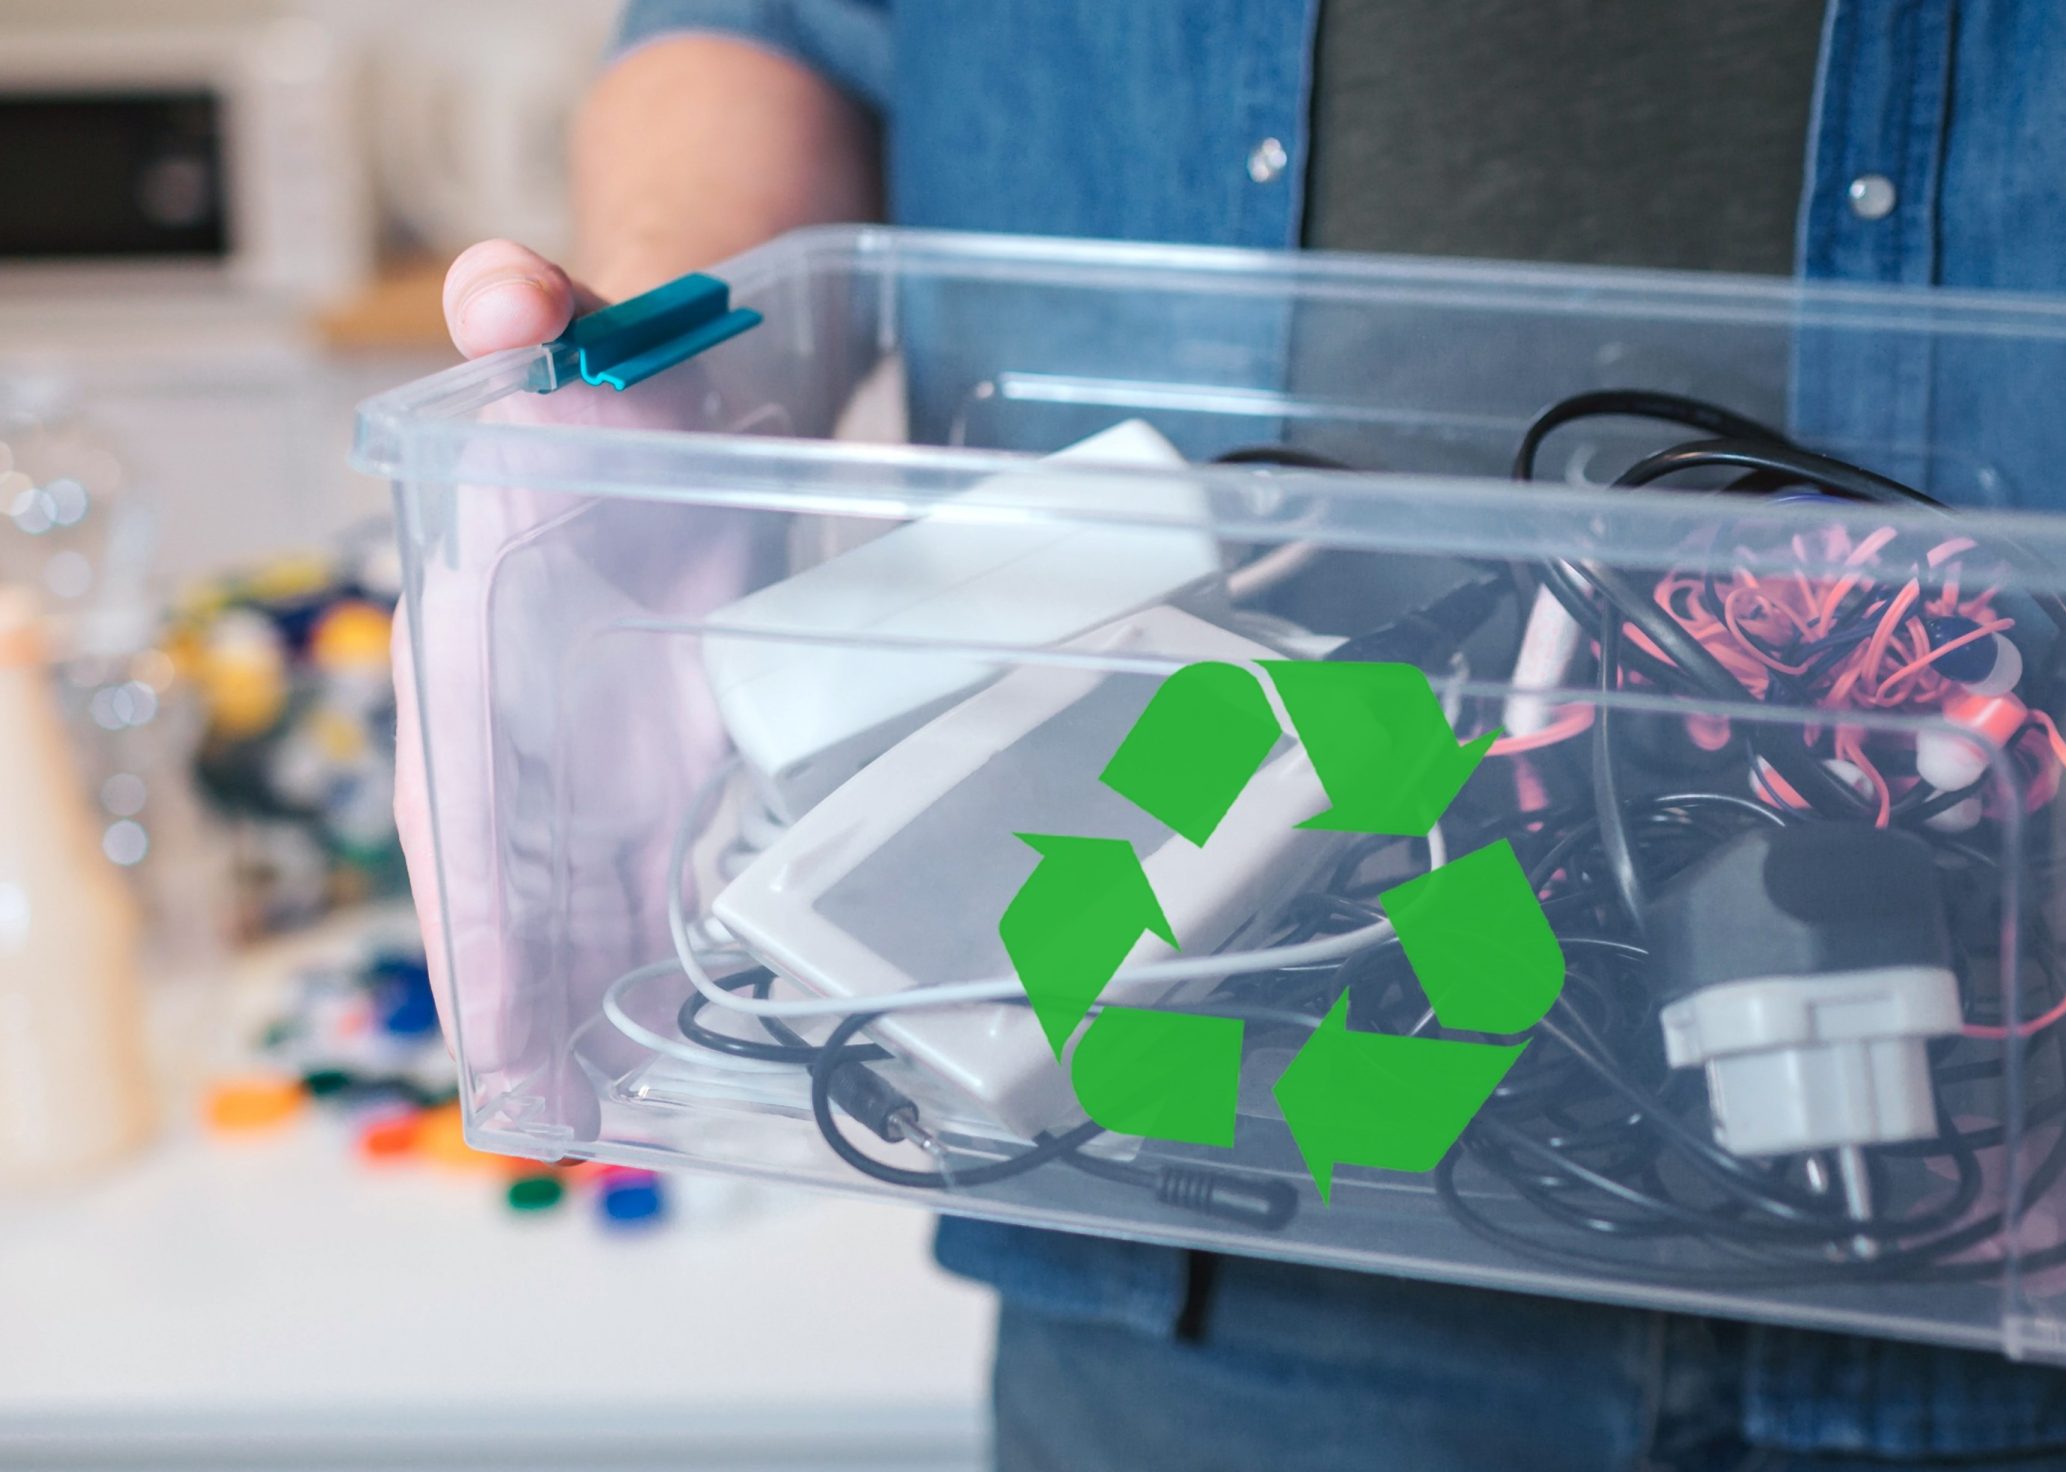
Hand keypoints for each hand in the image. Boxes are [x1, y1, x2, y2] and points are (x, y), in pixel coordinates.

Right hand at [395, 239, 727, 1068]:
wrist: (676, 378)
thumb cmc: (620, 380)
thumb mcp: (602, 342)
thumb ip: (560, 324)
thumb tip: (505, 286)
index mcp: (477, 640)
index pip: (456, 807)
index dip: (478, 928)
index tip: (503, 1044)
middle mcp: (516, 718)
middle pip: (509, 888)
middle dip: (536, 1007)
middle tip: (572, 1122)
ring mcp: (583, 747)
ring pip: (573, 898)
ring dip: (598, 1001)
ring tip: (633, 1118)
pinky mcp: (656, 758)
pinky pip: (647, 872)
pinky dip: (661, 949)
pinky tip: (704, 1023)